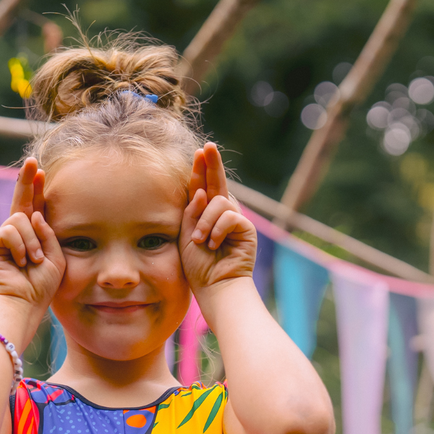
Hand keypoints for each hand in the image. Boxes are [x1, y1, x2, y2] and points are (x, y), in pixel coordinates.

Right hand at [0, 158, 64, 309]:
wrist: (24, 303)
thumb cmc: (41, 285)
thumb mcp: (55, 256)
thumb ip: (48, 233)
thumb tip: (34, 214)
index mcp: (33, 235)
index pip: (36, 206)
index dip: (37, 188)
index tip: (39, 170)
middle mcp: (16, 233)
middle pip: (21, 200)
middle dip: (26, 180)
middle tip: (32, 161)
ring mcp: (2, 236)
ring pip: (20, 219)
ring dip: (32, 241)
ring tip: (33, 261)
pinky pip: (10, 230)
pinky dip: (20, 246)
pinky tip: (19, 262)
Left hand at [179, 143, 256, 295]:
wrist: (214, 287)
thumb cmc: (198, 266)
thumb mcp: (186, 236)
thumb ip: (191, 213)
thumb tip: (200, 192)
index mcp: (206, 214)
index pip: (202, 187)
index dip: (201, 169)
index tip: (200, 151)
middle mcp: (222, 213)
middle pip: (217, 182)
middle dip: (212, 164)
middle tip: (209, 146)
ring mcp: (235, 219)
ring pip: (219, 202)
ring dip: (205, 221)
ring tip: (201, 242)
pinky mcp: (246, 229)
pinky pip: (229, 216)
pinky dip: (217, 230)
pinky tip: (214, 245)